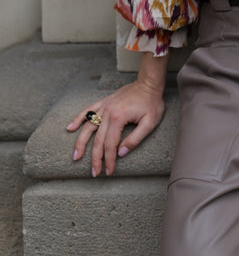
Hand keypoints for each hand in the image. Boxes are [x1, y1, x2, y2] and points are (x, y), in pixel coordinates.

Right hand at [67, 53, 167, 176]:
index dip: (109, 160)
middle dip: (95, 158)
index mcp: (118, 118)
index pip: (110, 145)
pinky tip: (70, 128)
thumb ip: (135, 139)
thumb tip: (121, 153)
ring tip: (76, 156)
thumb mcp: (150, 123)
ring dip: (81, 143)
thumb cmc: (152, 102)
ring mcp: (104, 106)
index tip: (108, 171)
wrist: (149, 82)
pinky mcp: (104, 102)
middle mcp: (108, 112)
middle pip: (98, 140)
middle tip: (94, 172)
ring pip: (88, 127)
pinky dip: (78, 119)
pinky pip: (87, 111)